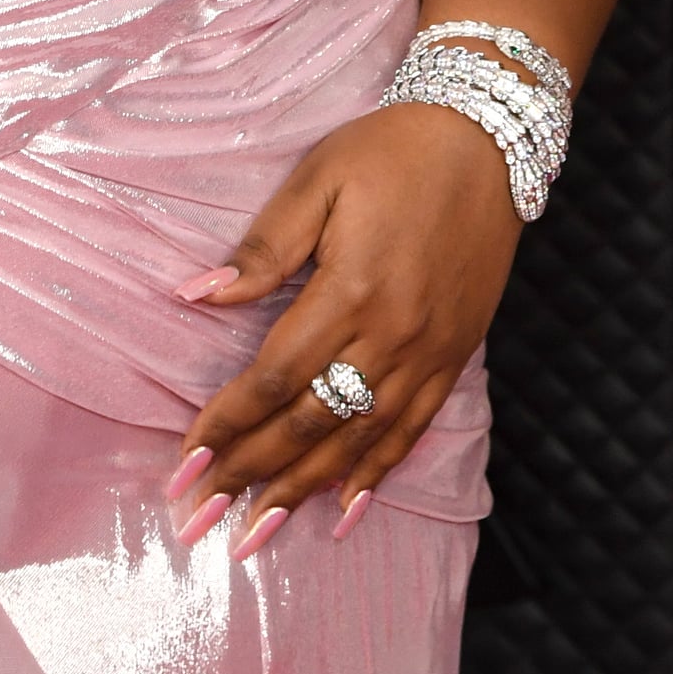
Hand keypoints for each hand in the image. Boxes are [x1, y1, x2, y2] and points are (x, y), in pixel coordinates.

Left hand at [165, 98, 522, 557]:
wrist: (488, 140)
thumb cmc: (390, 151)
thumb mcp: (317, 181)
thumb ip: (263, 248)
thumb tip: (196, 295)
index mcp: (350, 292)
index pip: (275, 378)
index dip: (227, 425)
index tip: (184, 463)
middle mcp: (392, 336)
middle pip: (310, 424)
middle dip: (250, 474)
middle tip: (201, 518)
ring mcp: (429, 352)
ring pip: (359, 441)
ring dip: (304, 491)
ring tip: (257, 533)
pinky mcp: (454, 355)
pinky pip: (411, 430)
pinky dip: (374, 475)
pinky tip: (343, 510)